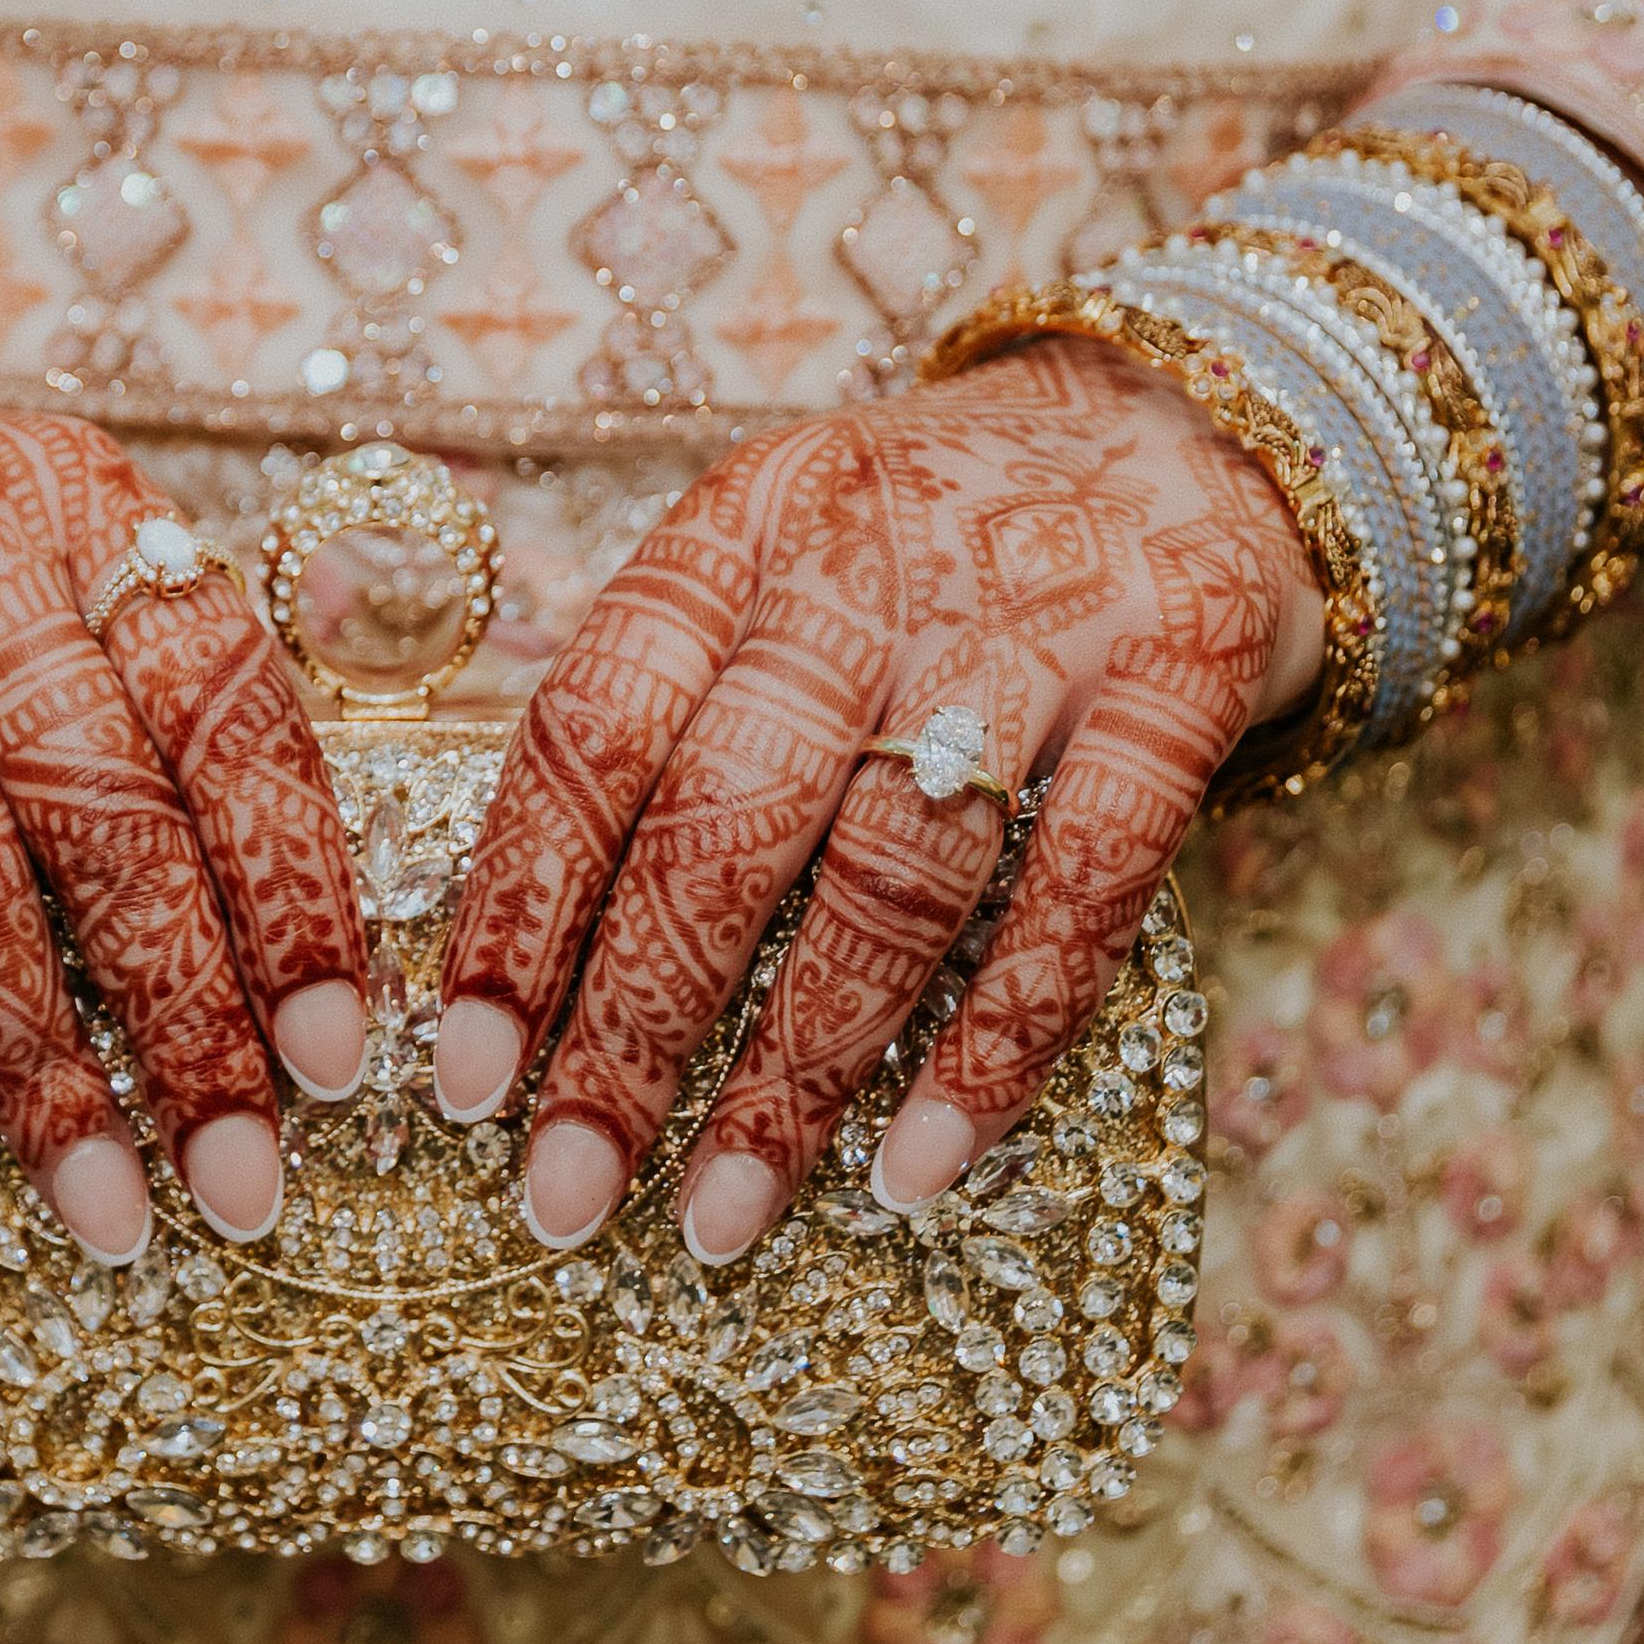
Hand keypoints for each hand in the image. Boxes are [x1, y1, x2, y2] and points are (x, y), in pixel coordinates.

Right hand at [0, 401, 368, 1262]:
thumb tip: (324, 891)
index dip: (291, 887)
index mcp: (83, 496)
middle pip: (102, 798)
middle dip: (185, 1014)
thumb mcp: (40, 571)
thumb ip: (160, 695)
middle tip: (238, 1183)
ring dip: (36, 1053)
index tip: (336, 1057)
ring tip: (100, 1199)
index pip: (224, 703)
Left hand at [432, 340, 1326, 1261]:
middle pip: (725, 820)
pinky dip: (995, 1042)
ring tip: (721, 1217)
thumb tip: (492, 935)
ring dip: (798, 1070)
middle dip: (632, 1030)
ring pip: (893, 873)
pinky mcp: (1181, 677)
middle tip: (565, 1195)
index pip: (592, 729)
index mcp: (737, 528)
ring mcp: (1034, 616)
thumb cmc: (916, 549)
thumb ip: (650, 705)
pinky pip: (1083, 890)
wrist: (1177, 426)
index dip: (520, 908)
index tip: (463, 1078)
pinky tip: (917, 1169)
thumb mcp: (763, 559)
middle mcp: (870, 561)